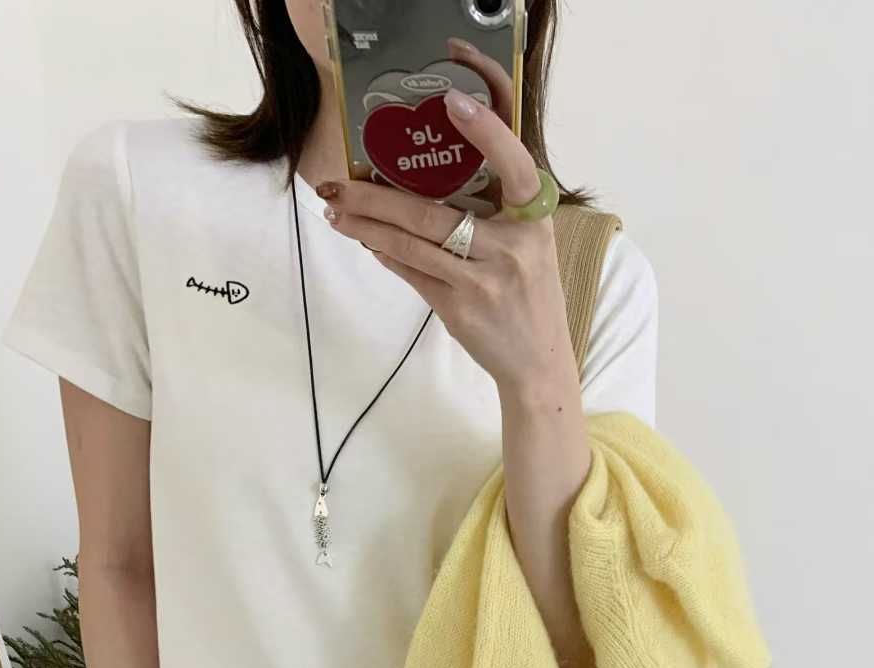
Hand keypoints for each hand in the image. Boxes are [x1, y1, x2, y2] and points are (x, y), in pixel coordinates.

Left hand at [317, 46, 576, 398]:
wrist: (538, 363)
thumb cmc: (530, 294)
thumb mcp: (532, 242)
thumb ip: (499, 208)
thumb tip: (429, 174)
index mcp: (534, 219)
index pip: (514, 163)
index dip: (487, 130)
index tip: (452, 99)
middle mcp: (511, 247)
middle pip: (432, 211)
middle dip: (375, 195)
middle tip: (337, 180)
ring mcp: (484, 281)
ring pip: (412, 244)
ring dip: (366, 226)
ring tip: (335, 210)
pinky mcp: (460, 309)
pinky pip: (413, 273)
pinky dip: (386, 253)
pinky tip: (365, 239)